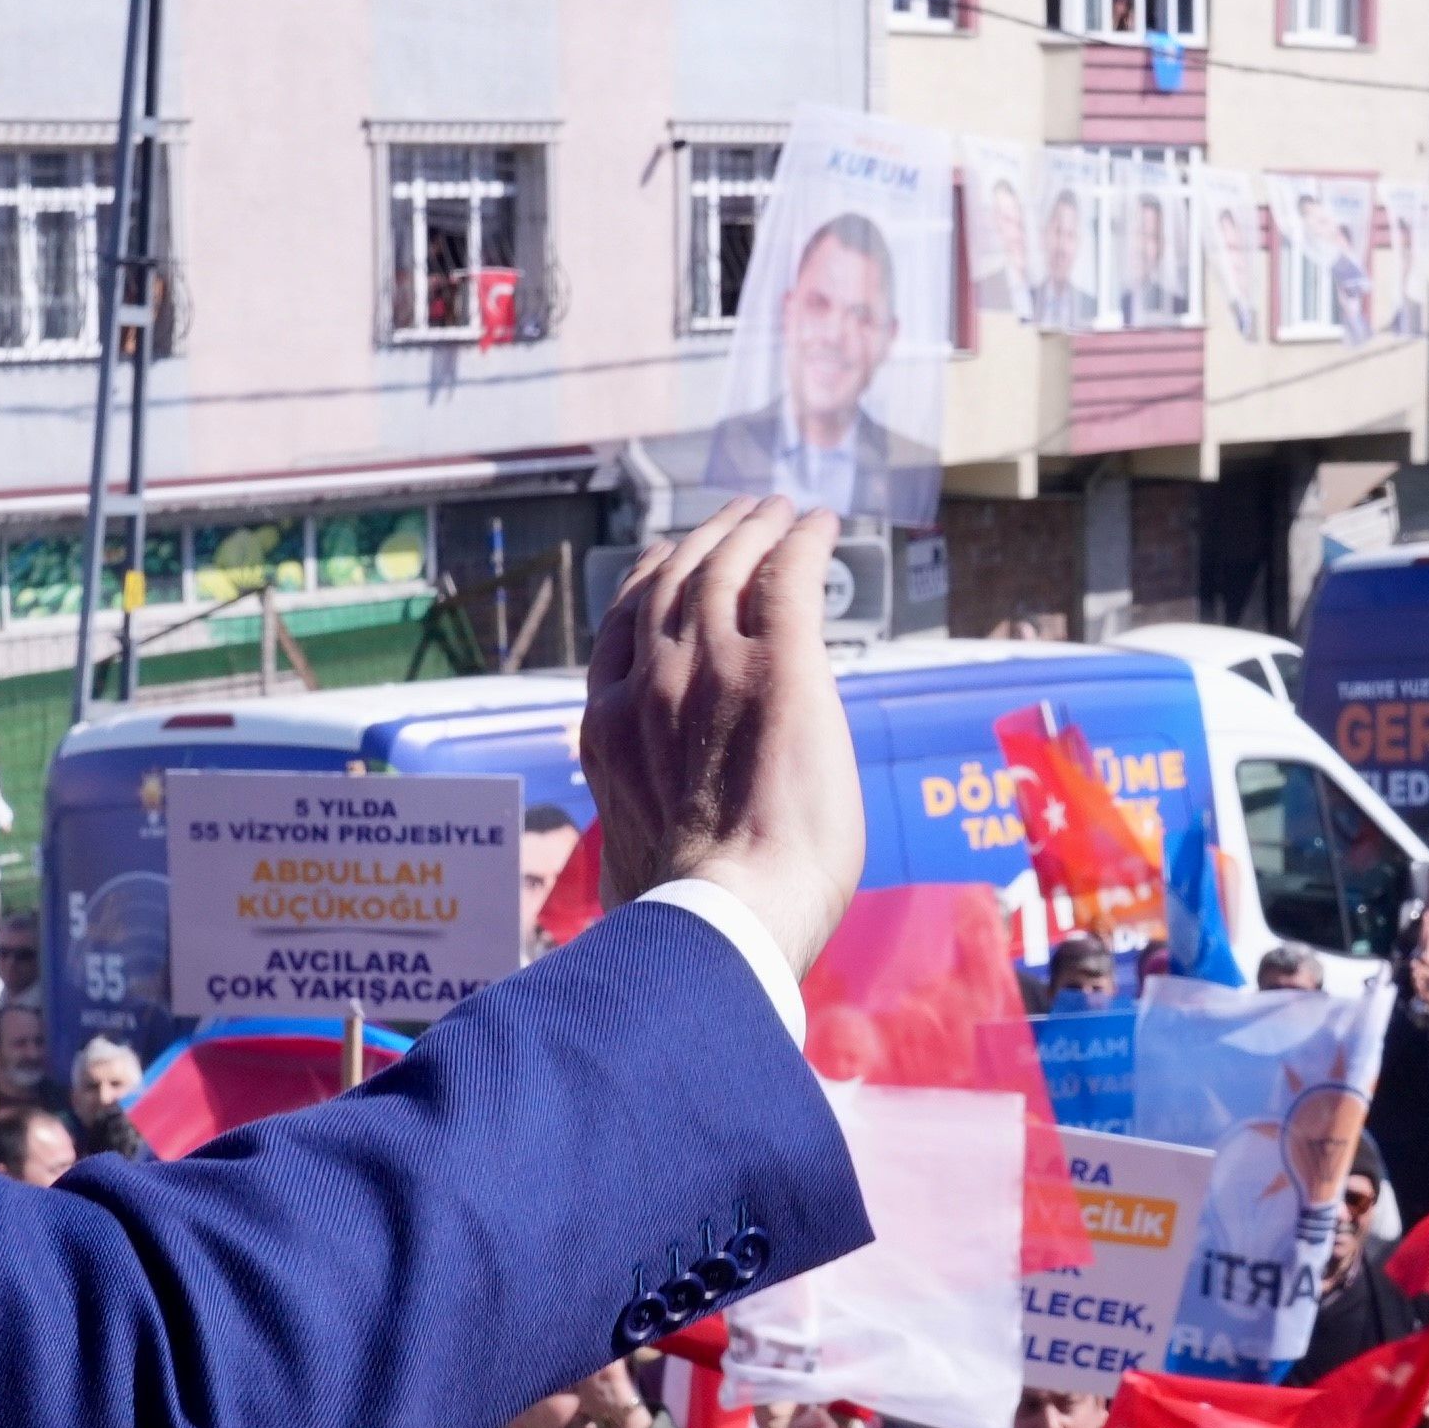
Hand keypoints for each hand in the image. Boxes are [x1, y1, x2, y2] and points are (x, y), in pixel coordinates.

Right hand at [584, 499, 862, 979]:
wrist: (724, 918)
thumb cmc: (691, 916)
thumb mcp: (635, 848)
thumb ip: (644, 811)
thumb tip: (653, 843)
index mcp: (607, 727)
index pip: (623, 628)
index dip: (649, 583)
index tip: (668, 561)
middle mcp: (648, 683)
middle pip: (671, 581)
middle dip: (705, 540)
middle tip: (739, 517)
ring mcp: (710, 668)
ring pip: (727, 566)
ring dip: (754, 528)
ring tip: (780, 510)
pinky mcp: (778, 666)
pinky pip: (788, 577)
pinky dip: (802, 542)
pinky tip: (820, 526)